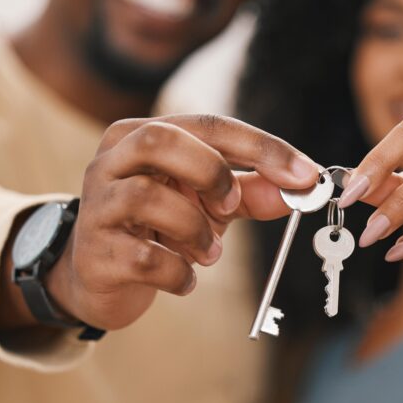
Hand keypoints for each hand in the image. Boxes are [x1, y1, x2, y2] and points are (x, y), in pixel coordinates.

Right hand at [50, 114, 319, 329]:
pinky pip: (145, 258)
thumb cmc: (156, 228)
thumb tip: (300, 188)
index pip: (208, 124)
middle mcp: (112, 161)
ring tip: (208, 253)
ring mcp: (97, 206)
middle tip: (231, 207)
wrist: (99, 278)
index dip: (262, 148)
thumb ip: (250, 192)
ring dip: (195, 229)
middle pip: (159, 140)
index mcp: (141, 135)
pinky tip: (183, 278)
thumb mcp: (206, 204)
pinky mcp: (96, 253)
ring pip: (148, 197)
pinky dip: (178, 272)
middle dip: (210, 172)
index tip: (307, 176)